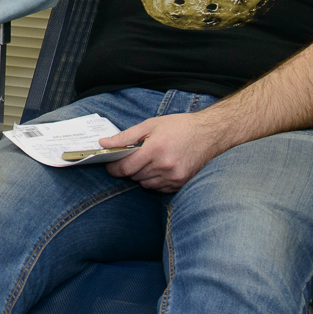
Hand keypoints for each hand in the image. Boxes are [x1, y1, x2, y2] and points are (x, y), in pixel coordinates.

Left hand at [101, 113, 226, 193]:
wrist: (209, 133)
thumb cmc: (179, 126)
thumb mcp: (150, 125)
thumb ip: (125, 136)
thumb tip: (104, 143)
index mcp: (155, 149)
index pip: (125, 168)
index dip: (113, 168)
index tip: (109, 164)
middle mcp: (164, 166)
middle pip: (134, 176)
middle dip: (127, 168)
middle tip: (130, 157)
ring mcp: (173, 177)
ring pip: (144, 184)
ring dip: (140, 175)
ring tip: (147, 160)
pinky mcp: (180, 183)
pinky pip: (158, 188)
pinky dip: (153, 180)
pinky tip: (158, 167)